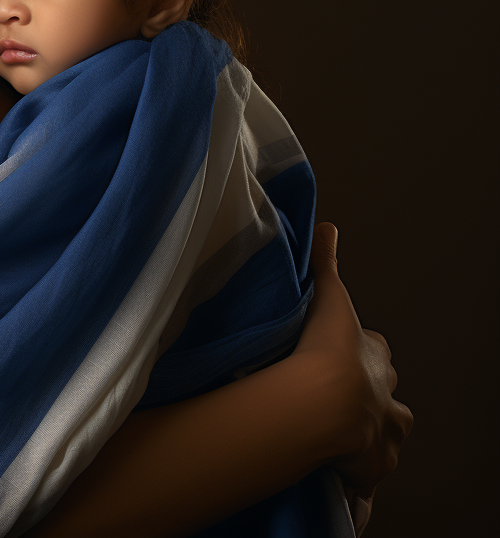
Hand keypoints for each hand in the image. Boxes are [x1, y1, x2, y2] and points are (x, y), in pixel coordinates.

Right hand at [292, 223, 413, 498]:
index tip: (340, 351)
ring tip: (342, 440)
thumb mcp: (327, 298)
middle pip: (387, 394)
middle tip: (338, 396)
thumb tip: (329, 226)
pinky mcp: (371, 469)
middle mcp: (387, 397)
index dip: (361, 350)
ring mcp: (382, 435)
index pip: (376, 350)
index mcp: (374, 358)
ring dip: (369, 437)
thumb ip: (325, 263)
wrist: (326, 403)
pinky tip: (342, 486)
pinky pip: (366, 482)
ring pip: (385, 436)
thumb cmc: (326, 351)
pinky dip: (357, 484)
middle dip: (370, 395)